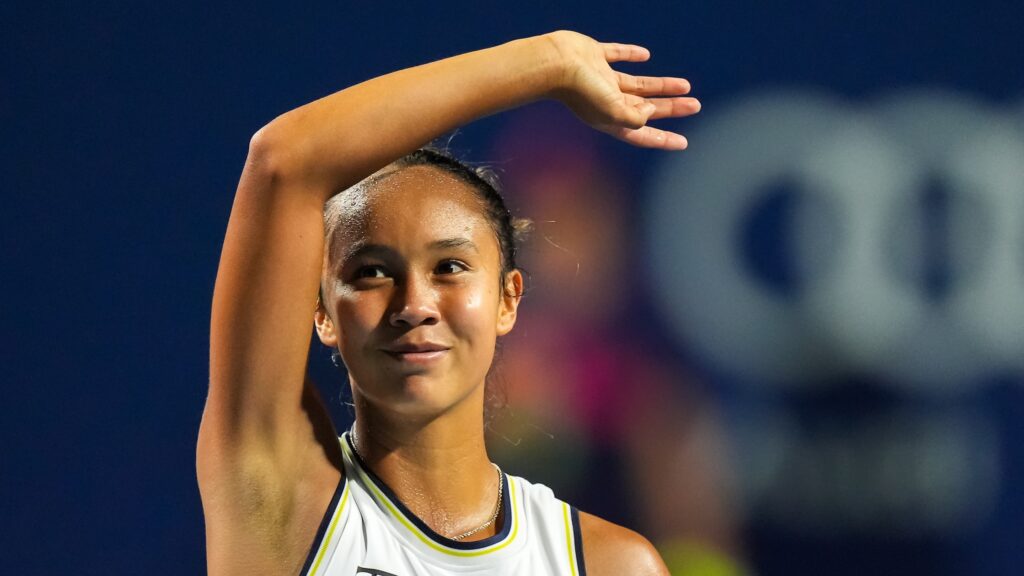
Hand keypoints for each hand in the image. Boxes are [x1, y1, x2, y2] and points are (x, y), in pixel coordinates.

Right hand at [545, 31, 699, 149]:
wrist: (554, 64)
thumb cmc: (580, 91)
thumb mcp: (612, 112)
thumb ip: (635, 116)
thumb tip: (652, 109)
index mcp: (610, 120)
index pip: (642, 133)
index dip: (663, 139)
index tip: (684, 143)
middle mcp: (607, 102)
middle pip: (647, 108)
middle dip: (671, 109)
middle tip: (695, 106)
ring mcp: (601, 79)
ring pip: (638, 85)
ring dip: (661, 86)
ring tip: (685, 86)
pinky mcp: (595, 57)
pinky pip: (618, 56)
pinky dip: (631, 55)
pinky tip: (644, 55)